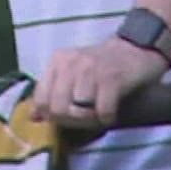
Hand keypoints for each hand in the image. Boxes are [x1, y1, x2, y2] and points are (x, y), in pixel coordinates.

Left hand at [34, 35, 170, 128]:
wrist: (137, 48)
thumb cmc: (103, 65)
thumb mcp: (73, 74)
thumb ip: (52, 92)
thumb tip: (33, 117)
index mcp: (57, 62)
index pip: (40, 99)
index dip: (52, 116)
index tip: (68, 119)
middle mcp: (70, 63)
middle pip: (58, 108)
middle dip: (72, 121)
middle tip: (86, 120)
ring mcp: (91, 69)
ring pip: (79, 109)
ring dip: (90, 120)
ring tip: (99, 114)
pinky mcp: (112, 78)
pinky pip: (102, 110)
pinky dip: (107, 117)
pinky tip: (111, 114)